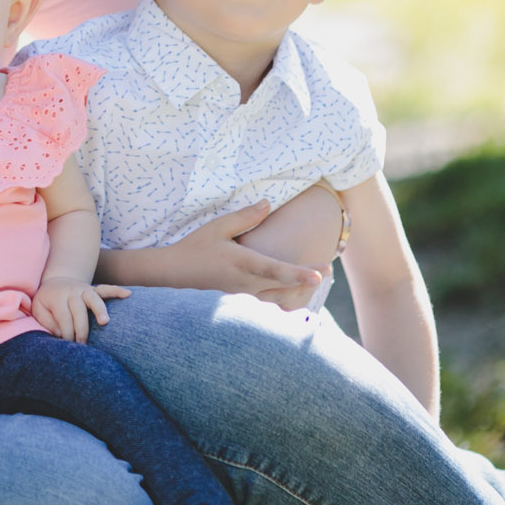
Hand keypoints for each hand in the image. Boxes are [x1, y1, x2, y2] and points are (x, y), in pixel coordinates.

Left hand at [31, 274, 130, 341]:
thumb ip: (46, 321)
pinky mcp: (94, 290)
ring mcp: (84, 289)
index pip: (64, 318)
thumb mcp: (38, 309)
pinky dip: (117, 291)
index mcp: (57, 297)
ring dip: (100, 310)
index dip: (66, 333)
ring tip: (105, 322)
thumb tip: (61, 333)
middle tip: (82, 345)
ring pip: (94, 298)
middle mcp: (72, 291)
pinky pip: (106, 289)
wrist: (56, 282)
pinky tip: (128, 295)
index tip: (67, 344)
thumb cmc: (47, 301)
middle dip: (81, 329)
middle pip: (79, 310)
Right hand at [167, 202, 324, 305]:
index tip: (318, 275)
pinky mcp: (242, 298)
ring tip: (316, 278)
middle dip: (308, 280)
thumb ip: (245, 216)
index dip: (298, 274)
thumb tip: (268, 204)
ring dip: (298, 289)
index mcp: (243, 264)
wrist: (176, 272)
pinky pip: (270, 301)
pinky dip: (285, 296)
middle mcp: (247, 283)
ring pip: (279, 297)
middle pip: (285, 286)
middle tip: (328, 269)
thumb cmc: (196, 247)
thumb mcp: (218, 227)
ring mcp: (245, 294)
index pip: (276, 270)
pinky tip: (293, 289)